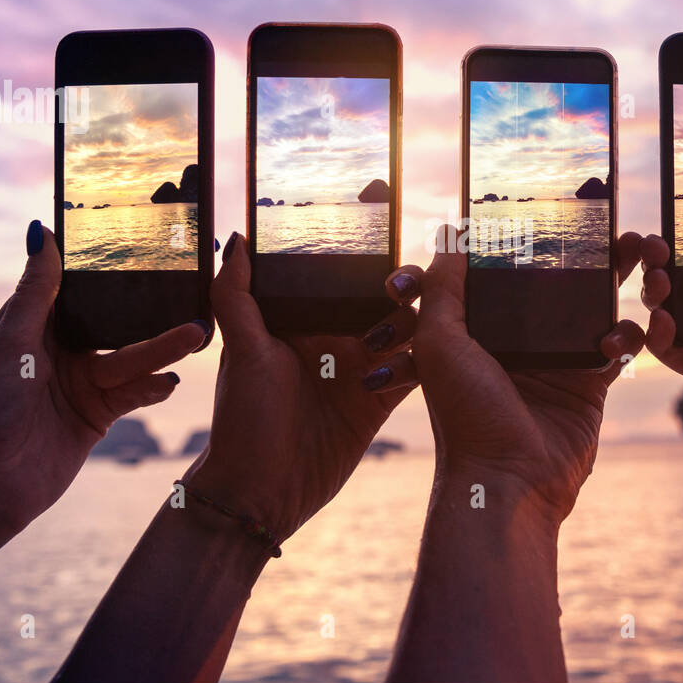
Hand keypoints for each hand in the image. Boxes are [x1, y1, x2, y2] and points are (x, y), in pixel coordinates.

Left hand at [0, 220, 205, 536]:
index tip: (148, 241)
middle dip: (147, 311)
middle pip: (113, 323)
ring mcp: (80, 385)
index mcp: (31, 326)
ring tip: (195, 335)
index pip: (76, 287)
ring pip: (130, 358)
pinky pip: (133, 394)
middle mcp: (59, 352)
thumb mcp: (8, 345)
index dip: (108, 268)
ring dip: (161, 348)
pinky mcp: (97, 417)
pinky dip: (153, 387)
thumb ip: (34, 293)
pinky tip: (172, 380)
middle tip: (190, 290)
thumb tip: (40, 231)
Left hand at [184, 232, 418, 542]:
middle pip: (376, 291)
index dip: (354, 229)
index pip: (330, 265)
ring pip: (405, 326)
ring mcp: (361, 368)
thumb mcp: (241, 352)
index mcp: (302, 319)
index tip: (374, 190)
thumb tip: (234, 236)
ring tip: (437, 302)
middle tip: (426, 254)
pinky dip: (431, 358)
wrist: (260, 492)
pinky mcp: (380, 401)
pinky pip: (415, 371)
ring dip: (421, 313)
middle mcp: (335, 337)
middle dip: (402, 268)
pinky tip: (447, 344)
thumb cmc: (242, 420)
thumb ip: (236, 295)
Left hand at [373, 230, 649, 525]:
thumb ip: (443, 287)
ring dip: (621, 281)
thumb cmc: (465, 417)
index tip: (564, 205)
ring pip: (595, 307)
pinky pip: (617, 347)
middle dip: (592, 253)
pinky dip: (629, 334)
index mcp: (480, 326)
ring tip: (644, 258)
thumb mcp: (440, 343)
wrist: (508, 484)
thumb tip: (449, 233)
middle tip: (620, 226)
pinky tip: (626, 330)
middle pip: (560, 282)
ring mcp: (556, 360)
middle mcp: (518, 339)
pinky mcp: (588, 385)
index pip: (511, 269)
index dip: (537, 238)